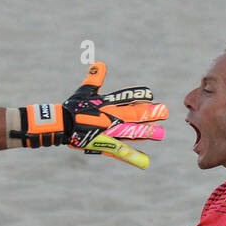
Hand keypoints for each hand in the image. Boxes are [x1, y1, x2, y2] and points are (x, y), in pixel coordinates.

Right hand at [12, 62, 167, 167]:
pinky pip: (120, 152)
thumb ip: (94, 78)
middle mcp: (109, 117)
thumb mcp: (84, 91)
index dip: (138, 96)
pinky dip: (132, 156)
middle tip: (165, 112)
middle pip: (133, 115)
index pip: (126, 97)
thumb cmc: (72, 107)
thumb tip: (99, 63)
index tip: (150, 96)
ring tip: (160, 133)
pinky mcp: (104, 144)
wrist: (60, 125)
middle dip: (150, 114)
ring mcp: (108, 131)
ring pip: (130, 132)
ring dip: (146, 132)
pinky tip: (145, 161)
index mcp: (106, 103)